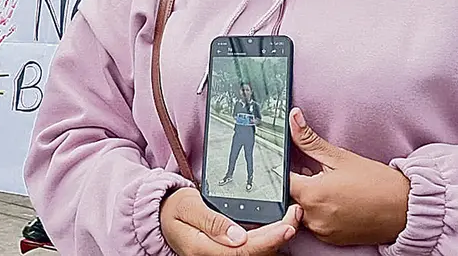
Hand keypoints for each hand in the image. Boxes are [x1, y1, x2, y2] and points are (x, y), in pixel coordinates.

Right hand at [161, 188, 299, 255]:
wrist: (162, 216)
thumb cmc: (174, 208)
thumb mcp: (188, 207)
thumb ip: (211, 221)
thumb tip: (238, 236)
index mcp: (205, 249)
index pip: (245, 250)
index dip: (269, 240)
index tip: (287, 226)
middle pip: (256, 253)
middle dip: (280, 236)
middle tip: (295, 215)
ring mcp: (223, 255)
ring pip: (257, 253)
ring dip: (276, 238)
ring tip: (291, 217)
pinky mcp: (228, 251)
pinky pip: (252, 249)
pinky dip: (268, 238)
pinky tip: (278, 226)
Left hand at [288, 108, 409, 245]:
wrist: (406, 209)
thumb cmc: (376, 182)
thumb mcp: (340, 157)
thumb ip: (309, 139)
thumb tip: (294, 118)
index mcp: (312, 194)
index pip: (282, 180)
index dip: (286, 169)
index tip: (296, 163)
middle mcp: (313, 217)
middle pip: (291, 196)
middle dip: (300, 183)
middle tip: (318, 174)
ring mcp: (322, 231)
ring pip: (302, 211)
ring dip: (309, 199)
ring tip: (330, 187)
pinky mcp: (331, 240)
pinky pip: (315, 224)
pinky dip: (319, 213)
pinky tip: (336, 201)